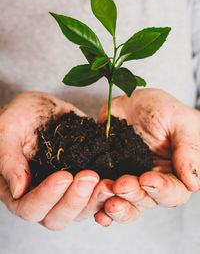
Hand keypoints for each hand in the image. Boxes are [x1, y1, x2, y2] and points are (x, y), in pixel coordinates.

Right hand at [0, 91, 100, 229]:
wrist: (41, 108)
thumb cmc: (18, 117)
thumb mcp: (7, 130)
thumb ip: (8, 158)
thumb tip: (18, 189)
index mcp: (19, 190)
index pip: (29, 208)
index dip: (47, 197)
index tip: (63, 176)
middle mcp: (43, 196)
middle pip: (57, 217)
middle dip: (75, 200)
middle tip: (89, 176)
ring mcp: (66, 190)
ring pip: (81, 211)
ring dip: (96, 200)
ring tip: (108, 182)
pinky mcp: (84, 179)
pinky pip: (97, 194)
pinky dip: (108, 192)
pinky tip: (118, 181)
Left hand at [95, 88, 199, 225]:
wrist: (136, 103)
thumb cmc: (165, 110)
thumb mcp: (180, 121)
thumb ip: (188, 149)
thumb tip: (194, 183)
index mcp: (173, 173)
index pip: (173, 193)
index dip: (161, 190)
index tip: (147, 179)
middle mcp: (151, 182)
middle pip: (146, 201)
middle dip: (132, 196)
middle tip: (120, 185)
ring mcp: (128, 178)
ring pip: (124, 203)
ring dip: (115, 205)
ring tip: (104, 195)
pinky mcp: (108, 172)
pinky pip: (102, 194)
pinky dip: (97, 204)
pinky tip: (95, 209)